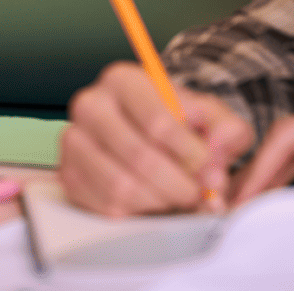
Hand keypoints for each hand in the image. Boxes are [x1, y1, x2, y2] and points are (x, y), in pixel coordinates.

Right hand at [59, 61, 253, 215]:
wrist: (147, 133)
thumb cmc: (179, 122)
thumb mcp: (211, 116)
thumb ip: (226, 131)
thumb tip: (214, 165)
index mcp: (123, 79)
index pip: (158, 122)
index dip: (191, 154)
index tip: (208, 168)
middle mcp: (90, 104)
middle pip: (139, 157)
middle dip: (178, 185)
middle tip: (197, 194)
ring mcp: (73, 140)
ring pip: (120, 187)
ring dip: (159, 202)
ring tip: (175, 197)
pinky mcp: (67, 174)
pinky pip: (104, 207)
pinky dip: (136, 213)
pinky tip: (151, 201)